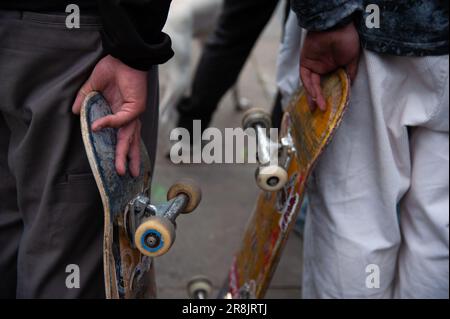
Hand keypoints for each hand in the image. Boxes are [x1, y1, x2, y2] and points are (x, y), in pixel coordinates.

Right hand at [72, 55, 147, 176]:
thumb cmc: (112, 69)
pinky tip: (97, 127)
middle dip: (127, 159)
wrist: (124, 55)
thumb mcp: (93, 87)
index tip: (118, 165)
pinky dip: (109, 123)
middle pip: (129, 141)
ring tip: (121, 170)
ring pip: (129, 137)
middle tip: (124, 176)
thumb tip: (73, 112)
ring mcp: (133, 113)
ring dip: (125, 153)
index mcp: (120, 114)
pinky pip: (121, 119)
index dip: (121, 150)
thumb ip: (84, 100)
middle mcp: (128, 117)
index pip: (122, 136)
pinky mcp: (136, 106)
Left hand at [300, 22, 359, 110]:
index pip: (329, 84)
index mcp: (333, 67)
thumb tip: (349, 87)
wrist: (338, 26)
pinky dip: (309, 86)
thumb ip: (349, 73)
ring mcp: (313, 64)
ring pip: (311, 84)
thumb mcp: (352, 59)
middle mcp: (322, 67)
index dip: (330, 95)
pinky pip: (305, 77)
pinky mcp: (305, 61)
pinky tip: (314, 95)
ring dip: (314, 96)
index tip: (332, 107)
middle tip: (323, 111)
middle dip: (320, 99)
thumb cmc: (347, 39)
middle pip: (318, 86)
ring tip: (318, 106)